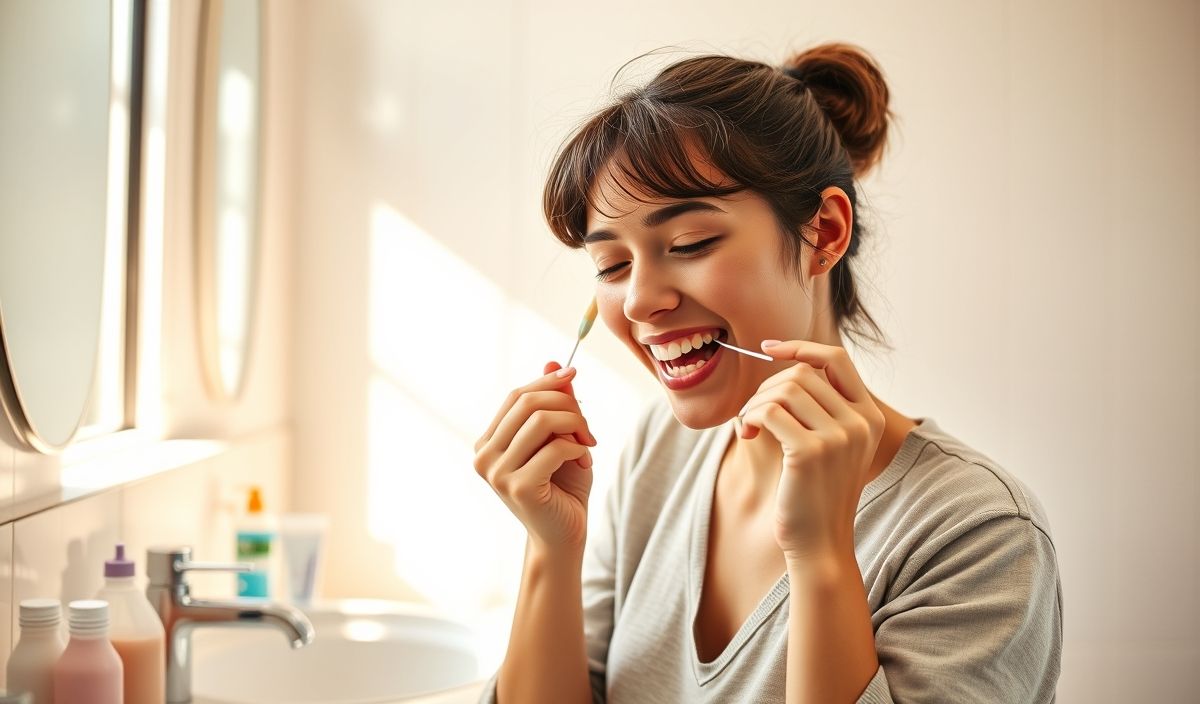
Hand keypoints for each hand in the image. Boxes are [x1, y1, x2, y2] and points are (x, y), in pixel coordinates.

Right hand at [473, 361, 597, 551]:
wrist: (564, 536)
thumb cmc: (563, 487)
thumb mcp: (561, 438)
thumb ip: (555, 404)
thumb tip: (554, 361)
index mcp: (488, 442)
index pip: (516, 395)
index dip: (546, 381)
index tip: (574, 373)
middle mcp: (484, 456)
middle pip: (529, 402)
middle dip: (567, 405)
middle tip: (588, 427)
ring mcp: (497, 473)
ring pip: (543, 421)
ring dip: (576, 426)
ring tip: (588, 445)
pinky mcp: (519, 487)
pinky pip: (556, 448)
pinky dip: (577, 449)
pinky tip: (584, 462)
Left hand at [737, 340, 885, 561]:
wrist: (820, 544)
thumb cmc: (815, 494)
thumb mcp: (830, 446)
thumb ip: (820, 407)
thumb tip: (787, 364)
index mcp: (869, 416)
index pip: (836, 358)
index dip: (799, 346)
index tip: (768, 348)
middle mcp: (860, 422)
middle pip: (801, 372)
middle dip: (766, 387)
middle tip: (752, 414)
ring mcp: (839, 436)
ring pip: (783, 389)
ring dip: (755, 403)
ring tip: (749, 426)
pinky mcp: (811, 452)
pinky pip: (768, 411)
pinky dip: (749, 418)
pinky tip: (746, 435)